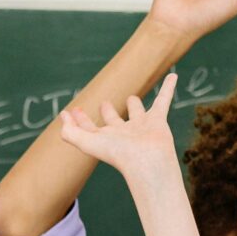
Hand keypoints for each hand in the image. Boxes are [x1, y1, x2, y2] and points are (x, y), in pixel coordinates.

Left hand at [59, 73, 180, 186]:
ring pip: (138, 112)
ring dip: (136, 105)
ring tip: (133, 99)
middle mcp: (123, 134)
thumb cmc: (118, 154)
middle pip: (114, 120)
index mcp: (106, 139)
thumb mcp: (87, 142)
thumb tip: (63, 116)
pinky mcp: (158, 120)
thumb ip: (70, 132)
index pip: (89, 127)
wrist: (148, 160)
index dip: (79, 120)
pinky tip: (173, 75)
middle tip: (104, 103)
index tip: (71, 110)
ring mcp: (142, 127)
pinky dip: (169, 88)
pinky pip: (164, 99)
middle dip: (108, 112)